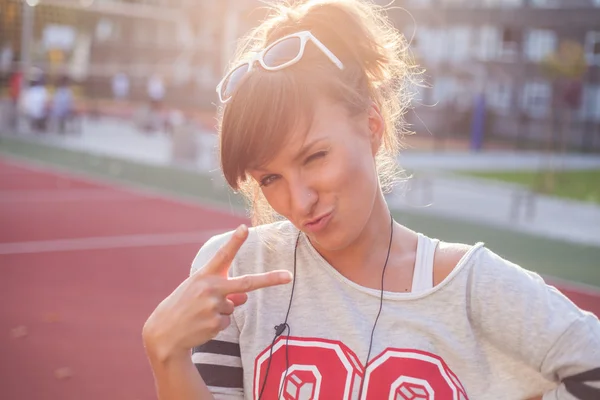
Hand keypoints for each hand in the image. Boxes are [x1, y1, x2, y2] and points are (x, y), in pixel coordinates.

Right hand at [142, 224, 292, 361]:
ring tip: (200, 314)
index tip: (245, 228)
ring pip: (233, 306)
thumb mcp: (200, 292)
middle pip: (247, 283)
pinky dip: (217, 324)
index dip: (235, 242)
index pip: (223, 255)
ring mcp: (213, 306)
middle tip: (289, 276)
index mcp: (204, 275)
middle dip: (270, 279)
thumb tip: (245, 297)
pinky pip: (227, 321)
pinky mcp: (215, 323)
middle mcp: (210, 288)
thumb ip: (224, 289)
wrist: (164, 333)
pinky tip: (201, 324)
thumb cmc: (184, 306)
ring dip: (221, 311)